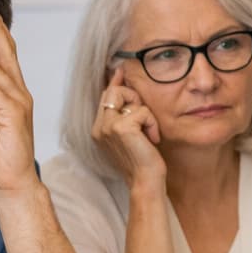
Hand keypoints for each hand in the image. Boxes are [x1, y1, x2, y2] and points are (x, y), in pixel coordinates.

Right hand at [92, 65, 164, 190]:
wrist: (145, 182)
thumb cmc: (142, 161)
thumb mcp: (132, 135)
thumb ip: (125, 115)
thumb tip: (126, 92)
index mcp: (99, 129)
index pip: (105, 96)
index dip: (114, 83)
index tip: (120, 70)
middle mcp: (99, 127)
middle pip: (113, 91)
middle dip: (134, 97)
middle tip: (145, 119)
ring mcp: (107, 127)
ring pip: (127, 97)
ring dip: (145, 114)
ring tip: (148, 133)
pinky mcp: (120, 128)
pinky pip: (142, 111)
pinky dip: (152, 123)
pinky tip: (152, 139)